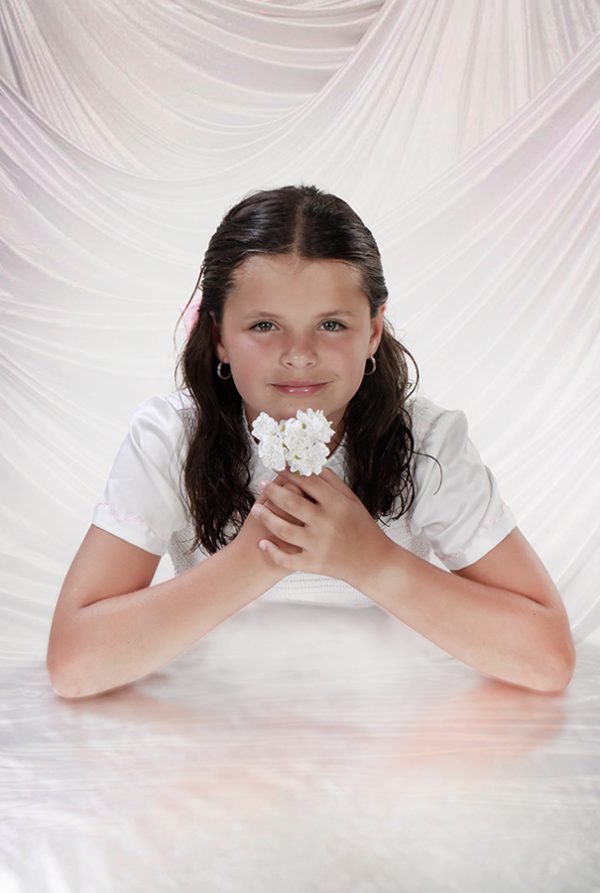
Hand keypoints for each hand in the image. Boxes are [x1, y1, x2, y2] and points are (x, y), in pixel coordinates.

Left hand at [250, 467, 393, 587]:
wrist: (374, 562)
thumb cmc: (363, 529)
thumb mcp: (352, 502)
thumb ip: (333, 483)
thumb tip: (313, 466)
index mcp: (337, 504)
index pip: (308, 482)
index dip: (290, 472)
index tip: (277, 465)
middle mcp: (327, 523)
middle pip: (291, 502)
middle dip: (272, 491)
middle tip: (262, 484)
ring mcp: (319, 544)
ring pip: (284, 529)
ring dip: (266, 518)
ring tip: (255, 510)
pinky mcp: (314, 564)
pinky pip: (287, 558)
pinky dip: (272, 552)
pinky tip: (262, 543)